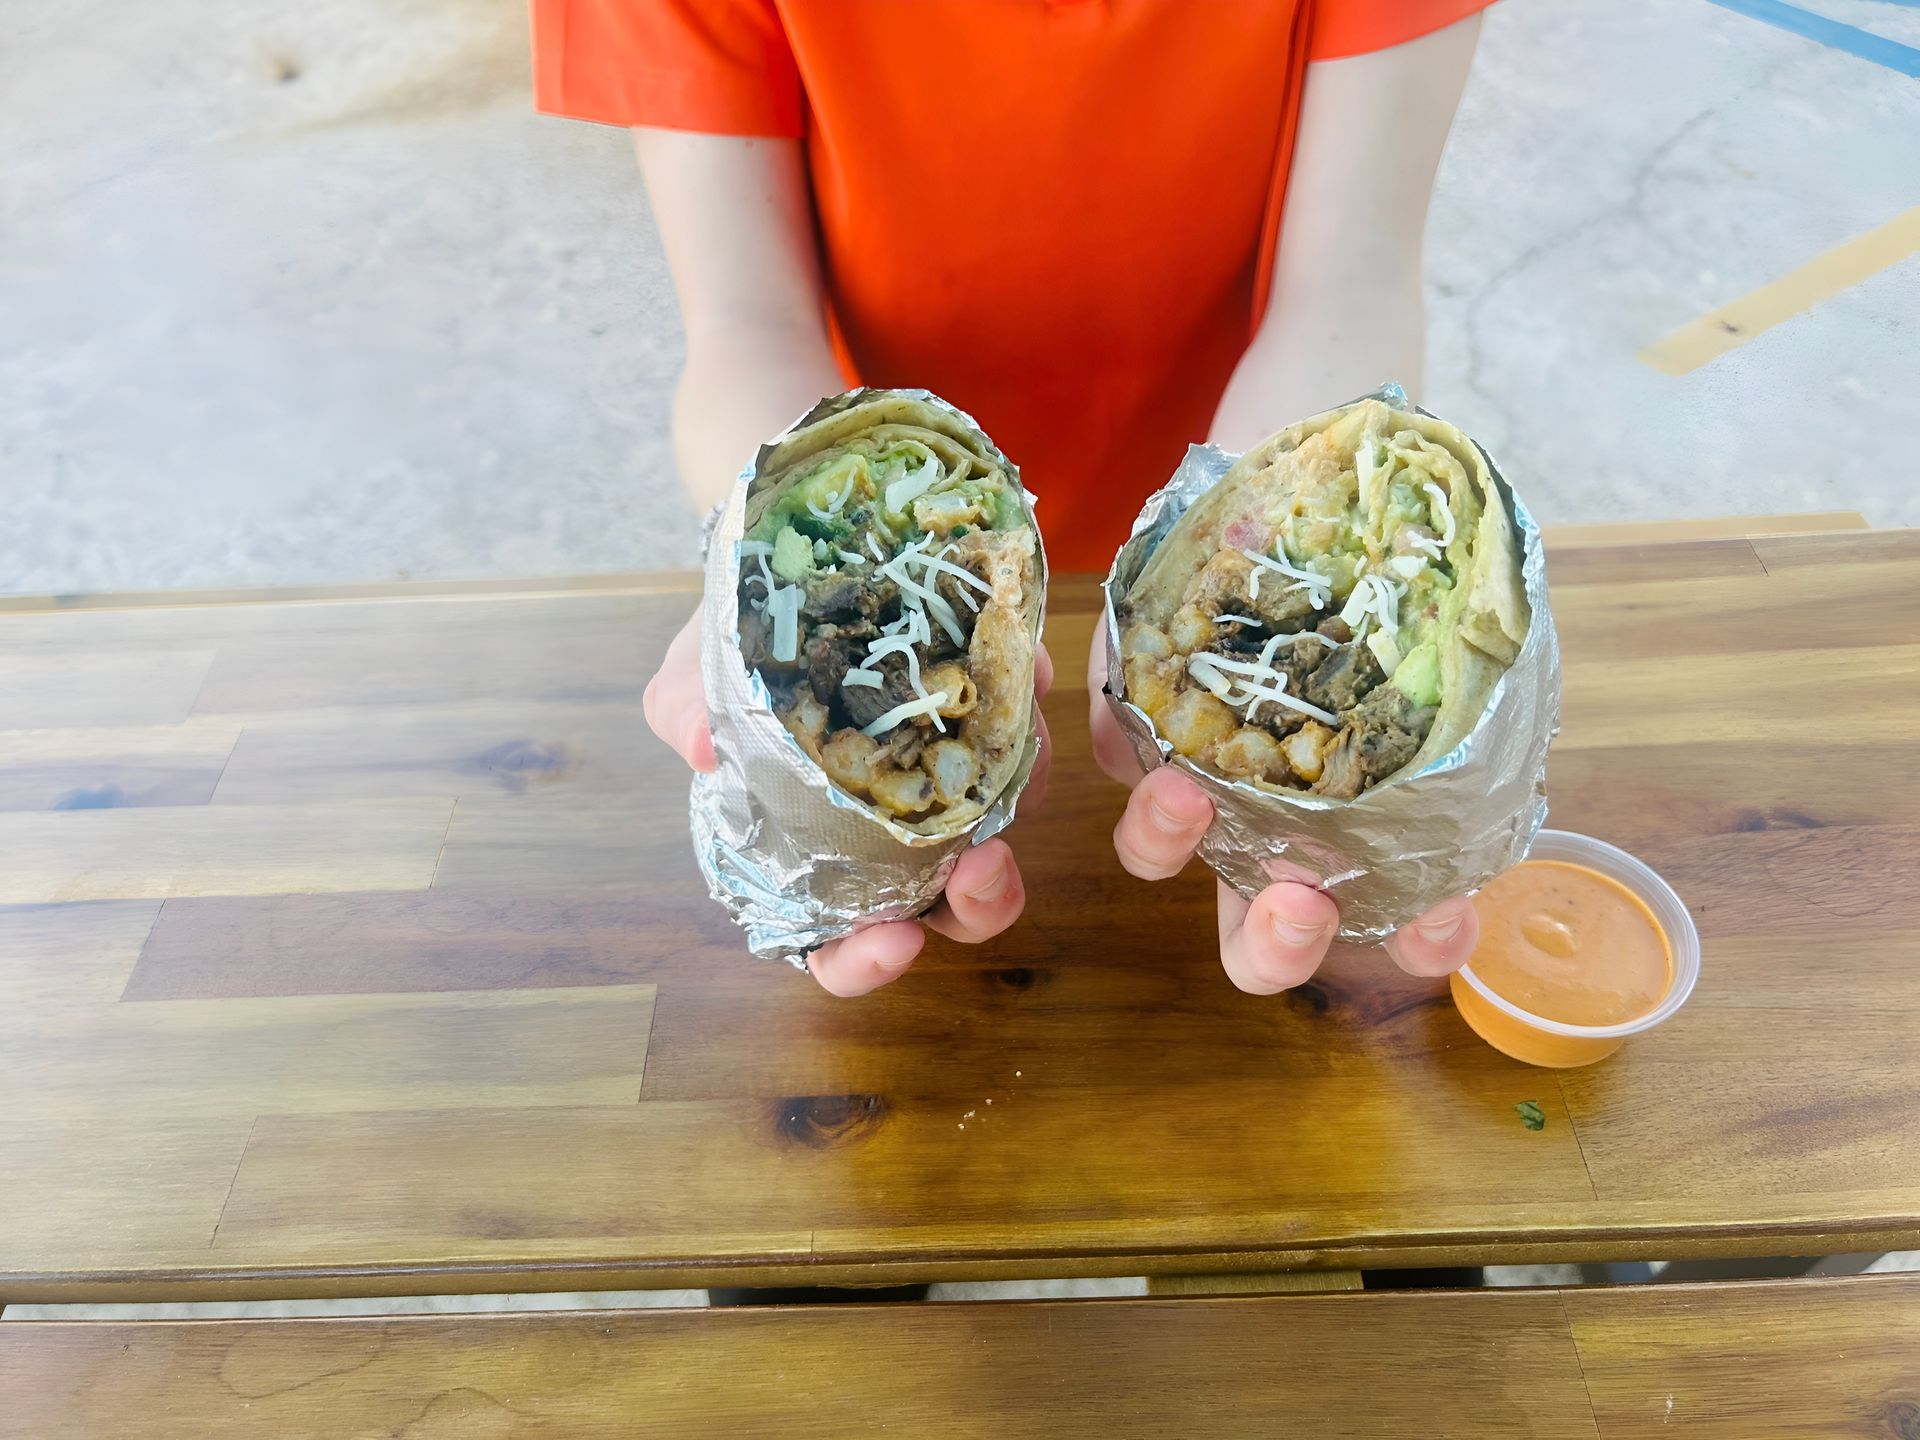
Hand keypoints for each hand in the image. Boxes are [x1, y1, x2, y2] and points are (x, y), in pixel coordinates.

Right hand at [645, 613, 1050, 995]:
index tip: (896, 941)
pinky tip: (1025, 675)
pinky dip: (1030, 714)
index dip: (865, 962)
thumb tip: (702, 745)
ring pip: (1003, 825)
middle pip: (945, 908)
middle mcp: (889, 836)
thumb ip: (684, 711)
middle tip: (986, 866)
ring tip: (1018, 753)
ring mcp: (944, 782)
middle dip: (980, 902)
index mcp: (814, 859)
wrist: (784, 577)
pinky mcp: (986, 721)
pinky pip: (1024, 733)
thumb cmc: (732, 657)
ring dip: (1020, 801)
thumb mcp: (692, 680)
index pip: (838, 946)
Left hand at [1087, 617, 1477, 992]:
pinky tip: (1142, 701)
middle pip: (1261, 933)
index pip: (1403, 918)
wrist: (1303, 508)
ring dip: (1165, 844)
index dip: (1425, 938)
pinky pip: (1115, 741)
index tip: (1437, 921)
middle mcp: (1274, 826)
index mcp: (1365, 825)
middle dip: (1279, 943)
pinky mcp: (1135, 721)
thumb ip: (1470, 655)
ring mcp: (1199, 779)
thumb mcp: (1445, 620)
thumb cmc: (1389, 582)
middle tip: (1298, 905)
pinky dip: (1121, 732)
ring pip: (1159, 852)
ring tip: (1185, 798)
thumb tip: (1494, 651)